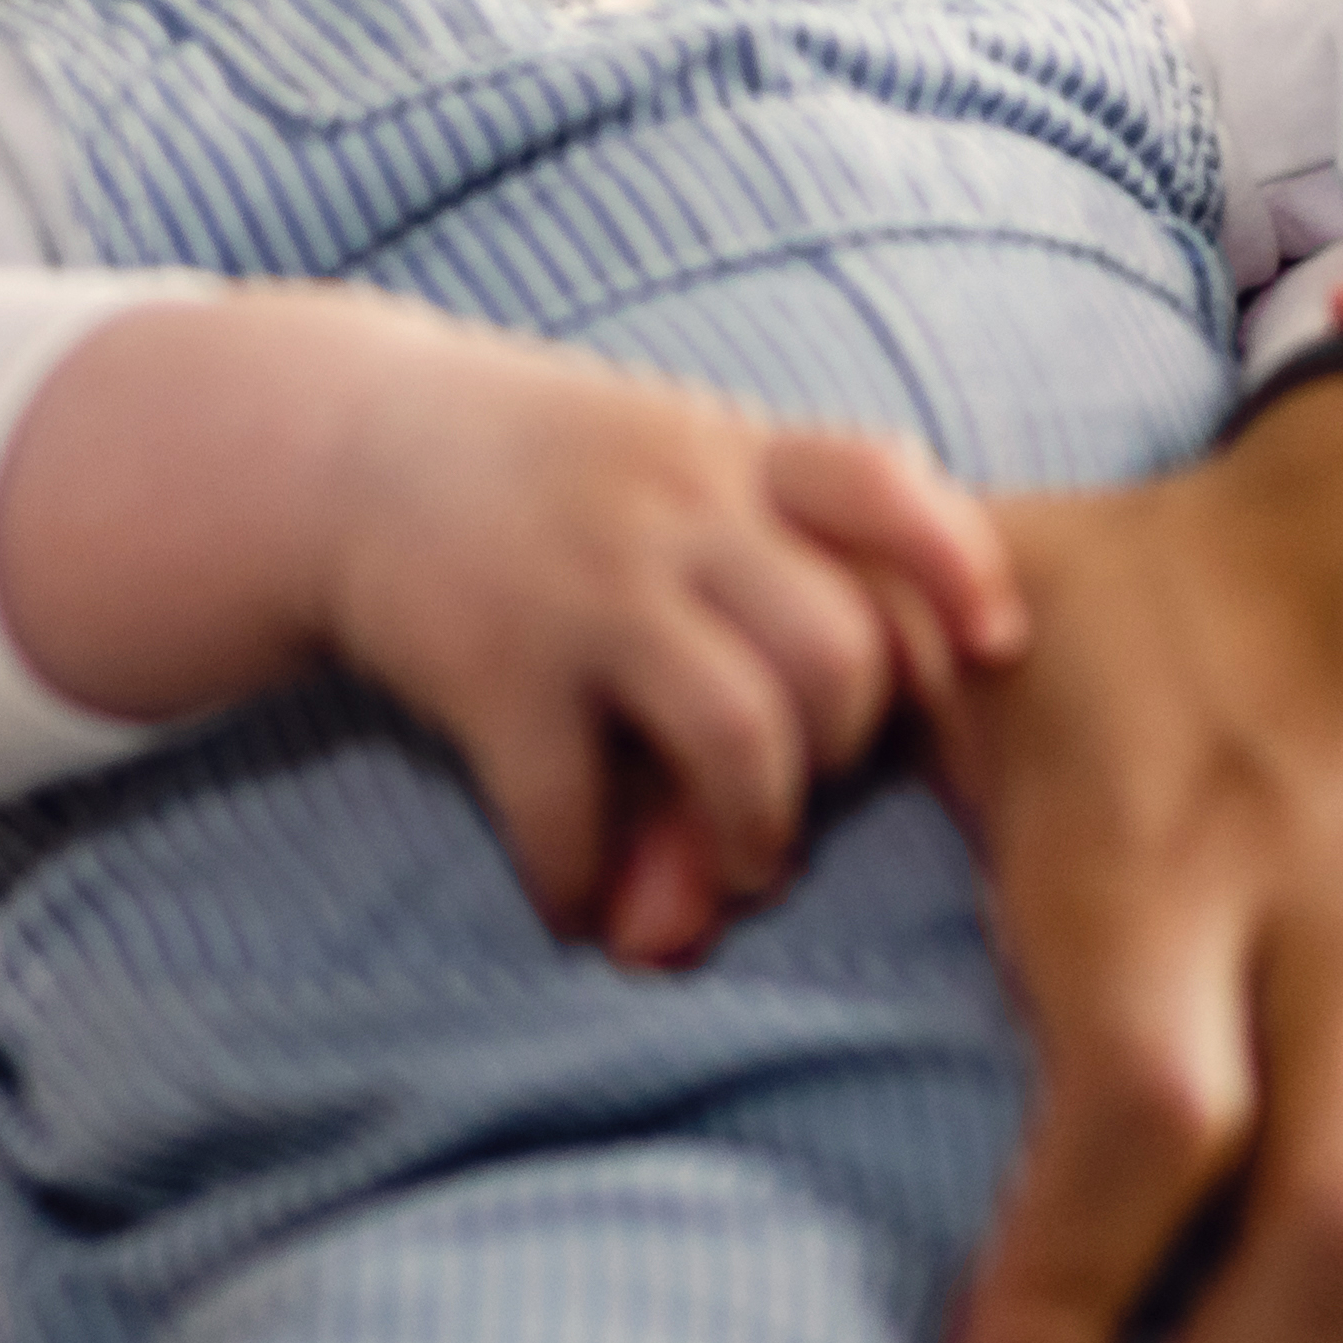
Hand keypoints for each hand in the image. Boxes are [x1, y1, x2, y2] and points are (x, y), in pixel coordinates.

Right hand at [0, 292, 1021, 956]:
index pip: (882, 483)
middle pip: (838, 649)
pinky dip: (583, 880)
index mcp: (727, 452)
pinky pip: (574, 805)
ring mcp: (583, 586)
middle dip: (844, 755)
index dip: (961, 570)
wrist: (342, 443)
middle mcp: (669, 510)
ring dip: (752, 838)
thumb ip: (764, 565)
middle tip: (799, 792)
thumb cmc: (544, 478)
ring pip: (741, 733)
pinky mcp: (492, 665)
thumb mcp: (666, 461)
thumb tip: (851, 739)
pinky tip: (574, 898)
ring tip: (726, 875)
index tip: (999, 648)